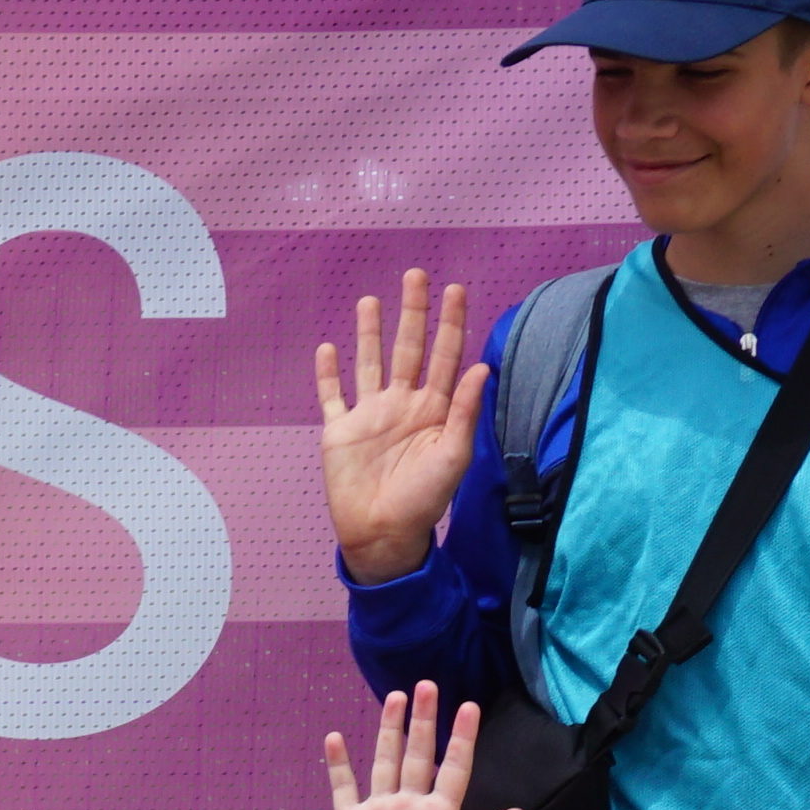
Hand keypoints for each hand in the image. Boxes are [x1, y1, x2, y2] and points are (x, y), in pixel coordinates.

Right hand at [315, 270, 485, 583]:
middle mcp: (402, 404)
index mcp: (434, 409)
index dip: (451, 323)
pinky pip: (332, 396)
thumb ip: (465, 411)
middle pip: (409, 349)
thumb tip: (481, 367)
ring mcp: (369, 415)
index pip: (446, 356)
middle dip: (413, 313)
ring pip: (369, 364)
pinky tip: (328, 349)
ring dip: (370, 333)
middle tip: (416, 276)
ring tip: (371, 300)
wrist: (382, 533)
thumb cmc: (424, 500)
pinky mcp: (339, 430)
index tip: (456, 290)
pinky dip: (327, 374)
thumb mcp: (454, 455)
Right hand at [321, 683, 512, 809]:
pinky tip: (336, 738)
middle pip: (418, 754)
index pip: (453, 767)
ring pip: (385, 761)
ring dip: (389, 730)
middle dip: (423, 720)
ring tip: (395, 697)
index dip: (462, 737)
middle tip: (428, 685)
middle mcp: (410, 807)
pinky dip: (338, 764)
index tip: (469, 706)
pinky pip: (344, 787)